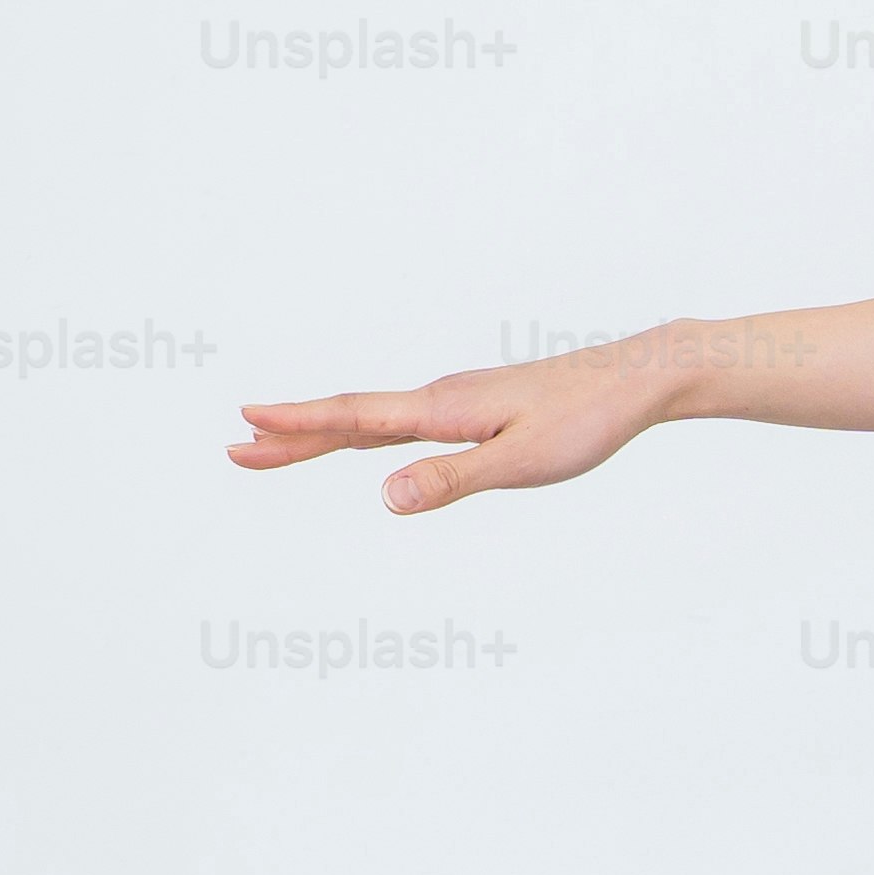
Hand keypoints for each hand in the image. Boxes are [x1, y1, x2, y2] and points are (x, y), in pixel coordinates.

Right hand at [226, 325, 704, 511]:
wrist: (638, 379)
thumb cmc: (588, 419)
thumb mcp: (522, 462)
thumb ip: (452, 479)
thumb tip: (383, 496)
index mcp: (442, 409)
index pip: (354, 418)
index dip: (297, 425)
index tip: (243, 423)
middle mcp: (441, 398)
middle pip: (351, 420)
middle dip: (292, 436)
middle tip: (235, 449)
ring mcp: (458, 402)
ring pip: (375, 421)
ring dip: (323, 434)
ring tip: (276, 445)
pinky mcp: (479, 408)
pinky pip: (405, 423)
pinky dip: (367, 433)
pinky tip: (366, 443)